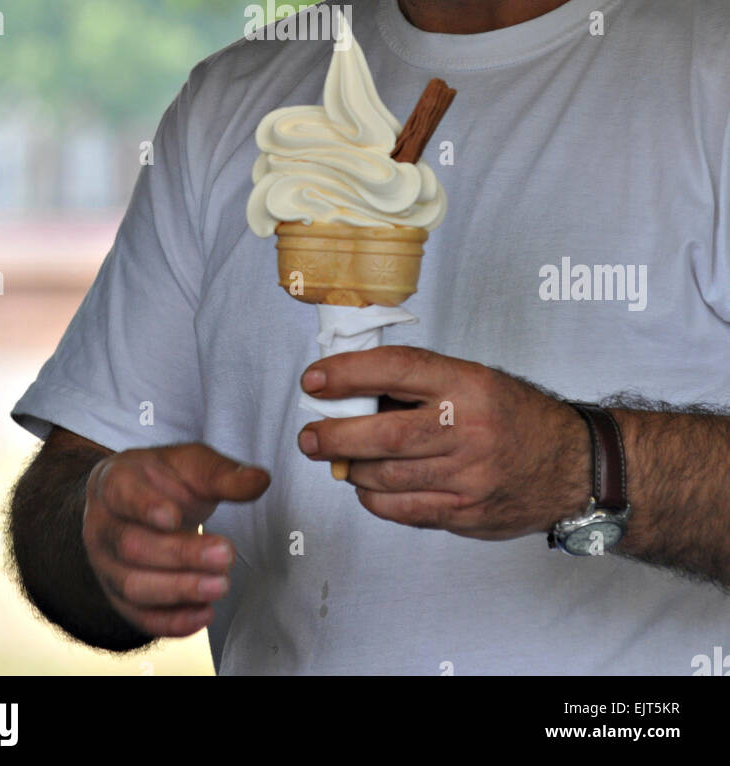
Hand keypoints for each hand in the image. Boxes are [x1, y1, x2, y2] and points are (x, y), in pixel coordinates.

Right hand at [82, 443, 268, 638]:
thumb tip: (260, 480)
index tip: (175, 517)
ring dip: (178, 590)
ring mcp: (105, 565)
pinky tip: (205, 613)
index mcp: (115, 482)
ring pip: (132, 586)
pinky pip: (139, 616)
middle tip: (225, 554)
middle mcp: (102, 526)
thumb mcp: (191, 464)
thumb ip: (223, 474)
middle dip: (180, 554)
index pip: (121, 494)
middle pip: (132, 546)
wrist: (137, 503)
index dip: (145, 507)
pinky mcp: (118, 597)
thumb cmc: (164, 480)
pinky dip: (171, 621)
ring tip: (220, 585)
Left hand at [297, 347, 590, 539]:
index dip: (346, 373)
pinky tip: (368, 486)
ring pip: (387, 476)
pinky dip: (374, 498)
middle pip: (384, 433)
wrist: (573, 465)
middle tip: (308, 435)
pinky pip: (402, 509)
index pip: (394, 369)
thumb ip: (421, 385)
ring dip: (351, 468)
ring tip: (337, 459)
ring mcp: (467, 476)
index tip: (314, 378)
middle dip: (334, 434)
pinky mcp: (465, 513)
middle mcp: (467, 428)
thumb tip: (354, 392)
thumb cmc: (516, 416)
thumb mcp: (475, 380)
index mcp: (466, 384)